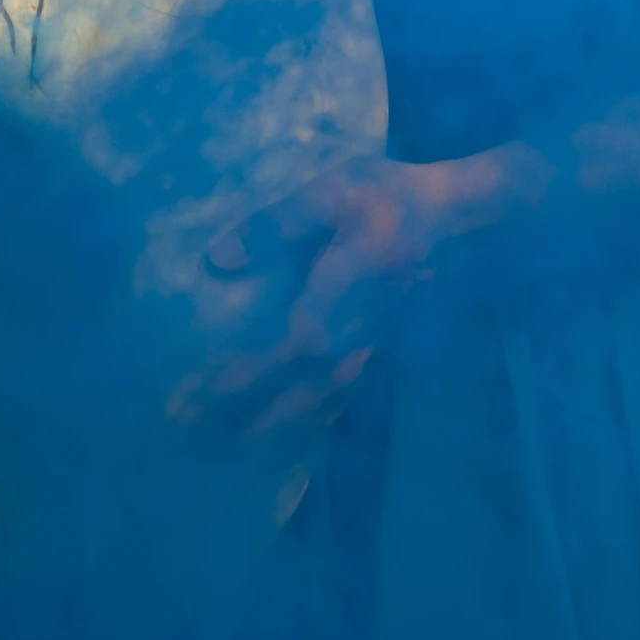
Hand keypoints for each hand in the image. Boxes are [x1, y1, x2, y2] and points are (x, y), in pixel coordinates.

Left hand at [174, 146, 549, 436]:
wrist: (456, 218)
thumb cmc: (391, 198)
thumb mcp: (333, 192)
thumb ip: (276, 226)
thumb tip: (217, 258)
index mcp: (334, 304)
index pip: (275, 356)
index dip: (233, 381)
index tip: (187, 398)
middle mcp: (348, 341)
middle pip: (287, 397)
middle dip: (234, 418)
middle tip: (182, 434)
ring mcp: (364, 353)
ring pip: (310, 407)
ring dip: (263, 428)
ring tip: (214, 446)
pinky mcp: (373, 351)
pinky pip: (331, 400)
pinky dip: (298, 421)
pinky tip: (273, 433)